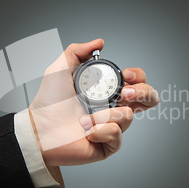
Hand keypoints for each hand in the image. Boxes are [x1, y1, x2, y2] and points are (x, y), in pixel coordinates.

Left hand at [29, 39, 158, 165]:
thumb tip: (99, 42)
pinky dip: (100, 131)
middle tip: (125, 93)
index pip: (137, 81)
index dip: (139, 76)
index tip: (126, 75)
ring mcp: (112, 127)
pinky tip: (87, 132)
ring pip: (128, 117)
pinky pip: (117, 136)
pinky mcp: (107, 145)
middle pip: (149, 99)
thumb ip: (77, 51)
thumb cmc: (49, 103)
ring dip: (105, 115)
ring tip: (85, 118)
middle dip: (143, 92)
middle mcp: (113, 108)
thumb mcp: (60, 69)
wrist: (39, 129)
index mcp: (107, 90)